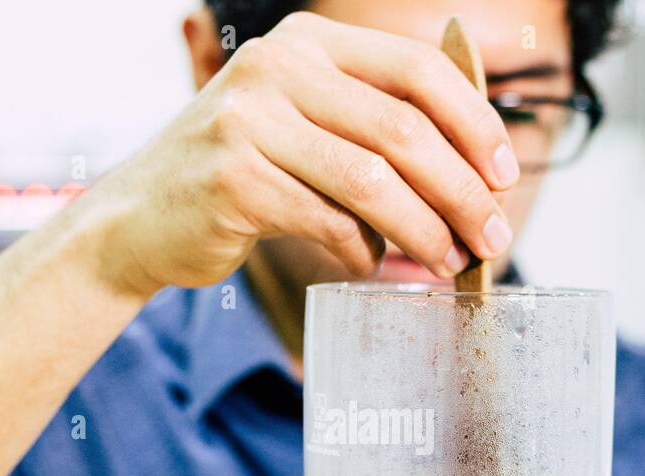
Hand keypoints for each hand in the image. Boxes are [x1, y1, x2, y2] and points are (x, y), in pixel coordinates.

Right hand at [96, 11, 519, 291]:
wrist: (139, 217)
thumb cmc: (240, 176)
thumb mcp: (304, 128)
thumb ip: (372, 131)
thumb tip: (476, 176)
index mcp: (309, 42)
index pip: (417, 69)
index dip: (475, 122)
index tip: (506, 173)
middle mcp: (278, 67)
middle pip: (404, 130)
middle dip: (462, 191)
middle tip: (492, 238)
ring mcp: (250, 121)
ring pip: (371, 181)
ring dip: (424, 230)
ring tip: (450, 262)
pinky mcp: (234, 180)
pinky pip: (328, 222)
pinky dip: (362, 251)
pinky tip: (371, 264)